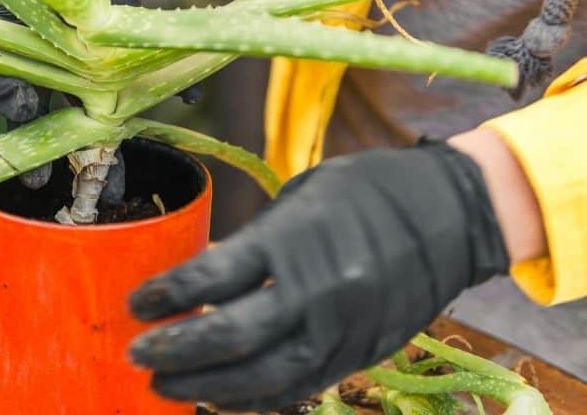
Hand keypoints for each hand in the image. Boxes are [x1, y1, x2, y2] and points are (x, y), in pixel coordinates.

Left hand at [128, 139, 509, 411]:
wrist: (450, 214)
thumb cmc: (365, 193)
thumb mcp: (300, 200)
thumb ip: (253, 245)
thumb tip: (202, 280)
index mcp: (294, 239)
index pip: (212, 277)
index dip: (166, 295)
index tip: (136, 303)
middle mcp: (317, 289)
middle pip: (231, 336)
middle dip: (176, 351)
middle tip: (137, 355)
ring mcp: (342, 329)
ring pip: (262, 376)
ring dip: (206, 387)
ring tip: (165, 387)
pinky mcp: (361, 353)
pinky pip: (299, 386)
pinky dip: (254, 398)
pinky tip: (222, 398)